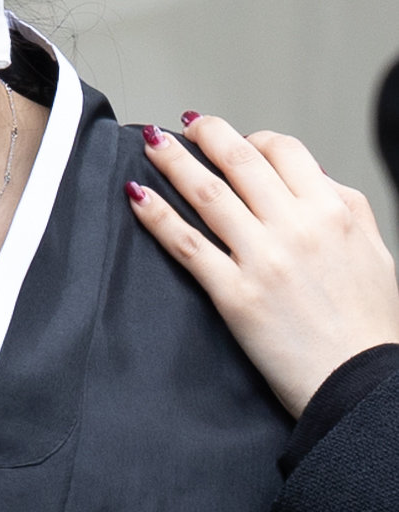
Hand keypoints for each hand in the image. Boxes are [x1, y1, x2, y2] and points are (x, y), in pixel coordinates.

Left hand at [126, 115, 398, 416]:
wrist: (363, 386)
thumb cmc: (371, 326)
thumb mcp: (374, 250)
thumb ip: (345, 205)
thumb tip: (313, 175)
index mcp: (333, 211)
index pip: (284, 151)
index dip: (254, 137)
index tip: (236, 139)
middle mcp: (297, 227)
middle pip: (239, 161)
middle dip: (207, 135)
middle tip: (187, 125)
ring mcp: (263, 259)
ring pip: (207, 193)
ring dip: (173, 161)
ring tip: (151, 142)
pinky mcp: (235, 294)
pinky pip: (187, 243)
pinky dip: (156, 214)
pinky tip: (137, 194)